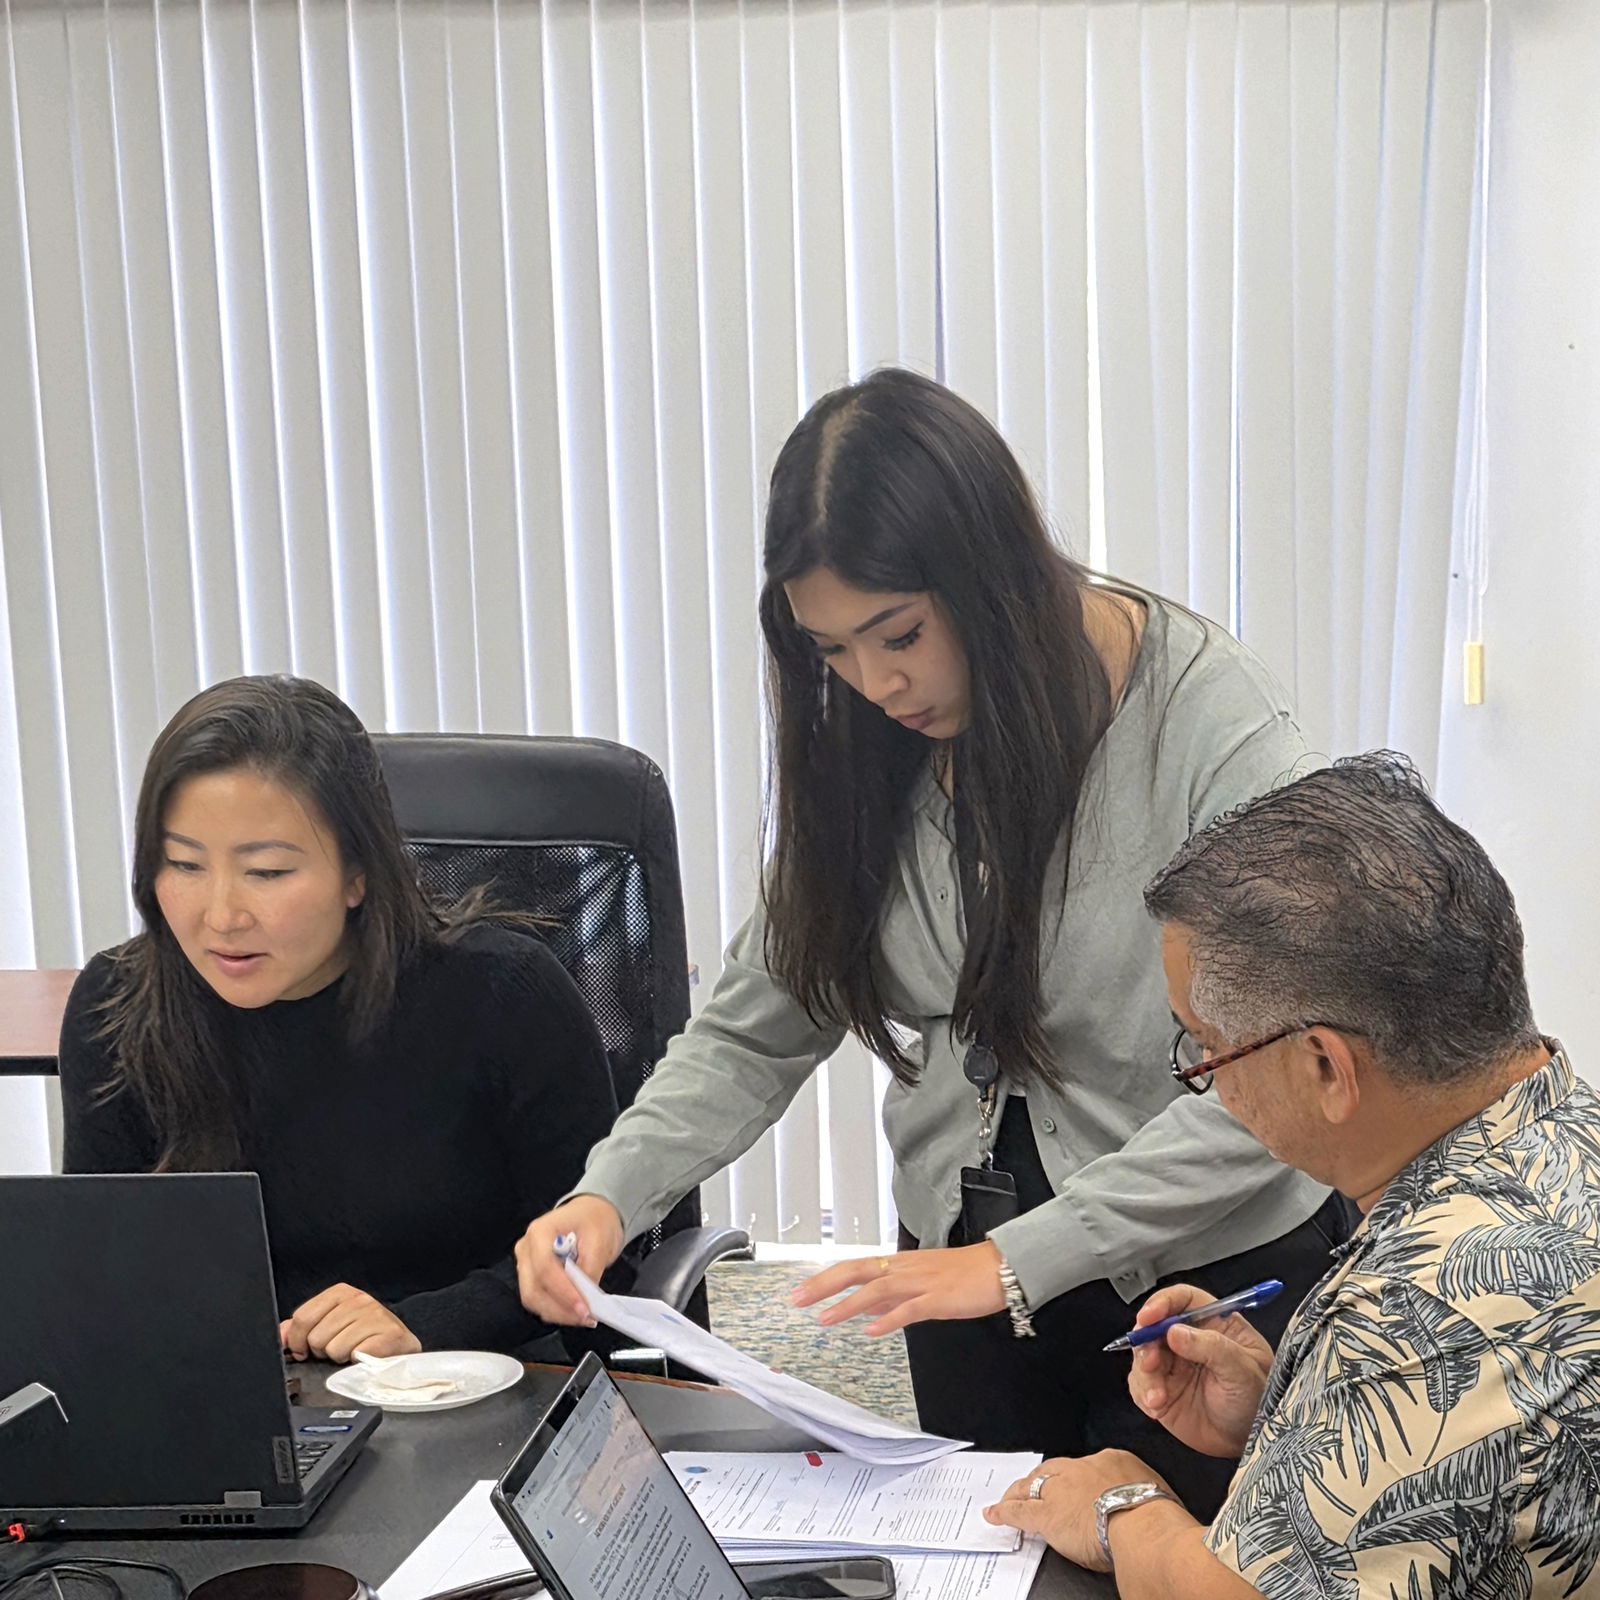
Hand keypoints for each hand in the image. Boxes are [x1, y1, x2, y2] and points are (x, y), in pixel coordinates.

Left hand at [279, 1284, 420, 1362]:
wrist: (399, 1349)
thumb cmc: (363, 1337)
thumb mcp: (329, 1327)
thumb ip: (301, 1328)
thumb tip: (281, 1335)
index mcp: (340, 1293)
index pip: (302, 1317)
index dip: (299, 1340)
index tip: (307, 1350)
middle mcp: (359, 1299)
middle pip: (316, 1336)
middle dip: (323, 1350)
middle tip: (339, 1348)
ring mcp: (375, 1315)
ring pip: (334, 1348)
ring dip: (341, 1357)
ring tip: (353, 1352)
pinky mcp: (388, 1334)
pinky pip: (355, 1356)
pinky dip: (357, 1362)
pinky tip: (364, 1357)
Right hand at [514, 1194, 621, 1324]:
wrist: (591, 1214)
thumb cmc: (594, 1220)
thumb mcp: (600, 1239)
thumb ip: (590, 1268)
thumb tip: (586, 1297)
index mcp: (540, 1231)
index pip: (544, 1268)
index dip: (563, 1292)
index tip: (583, 1307)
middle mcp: (527, 1248)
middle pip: (533, 1289)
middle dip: (560, 1309)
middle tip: (586, 1317)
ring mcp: (526, 1263)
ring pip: (533, 1299)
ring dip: (558, 1313)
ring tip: (583, 1316)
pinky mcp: (533, 1276)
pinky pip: (539, 1299)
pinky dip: (556, 1310)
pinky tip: (575, 1311)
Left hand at [788, 1241, 1005, 1336]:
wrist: (1000, 1267)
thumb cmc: (965, 1273)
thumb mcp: (923, 1281)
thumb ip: (894, 1296)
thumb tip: (867, 1309)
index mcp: (900, 1264)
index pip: (855, 1267)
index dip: (826, 1278)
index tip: (802, 1290)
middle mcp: (905, 1269)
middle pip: (856, 1271)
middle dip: (824, 1285)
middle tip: (797, 1299)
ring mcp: (921, 1282)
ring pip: (877, 1289)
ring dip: (848, 1304)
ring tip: (825, 1319)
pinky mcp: (938, 1298)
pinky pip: (909, 1309)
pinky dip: (888, 1319)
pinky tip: (871, 1331)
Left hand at [984, 1450, 1181, 1570]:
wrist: (1142, 1524)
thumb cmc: (1157, 1515)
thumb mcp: (1156, 1495)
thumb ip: (1143, 1497)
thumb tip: (1150, 1510)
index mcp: (1113, 1462)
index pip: (1086, 1468)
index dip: (1075, 1480)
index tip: (1075, 1489)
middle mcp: (1083, 1469)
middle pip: (1054, 1471)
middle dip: (1041, 1480)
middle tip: (1032, 1489)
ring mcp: (1062, 1489)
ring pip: (1033, 1487)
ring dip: (1020, 1494)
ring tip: (1009, 1500)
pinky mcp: (1047, 1514)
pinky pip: (1020, 1511)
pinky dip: (1005, 1512)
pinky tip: (994, 1514)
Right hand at [1125, 1283, 1273, 1458]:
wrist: (1250, 1443)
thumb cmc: (1258, 1401)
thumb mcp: (1244, 1371)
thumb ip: (1212, 1348)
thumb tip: (1174, 1332)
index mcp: (1213, 1324)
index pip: (1183, 1300)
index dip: (1163, 1303)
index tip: (1149, 1317)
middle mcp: (1189, 1340)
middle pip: (1154, 1325)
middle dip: (1145, 1341)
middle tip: (1150, 1362)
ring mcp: (1173, 1365)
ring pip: (1143, 1354)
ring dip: (1144, 1373)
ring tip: (1158, 1397)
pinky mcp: (1162, 1388)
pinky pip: (1139, 1383)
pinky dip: (1143, 1393)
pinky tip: (1157, 1407)